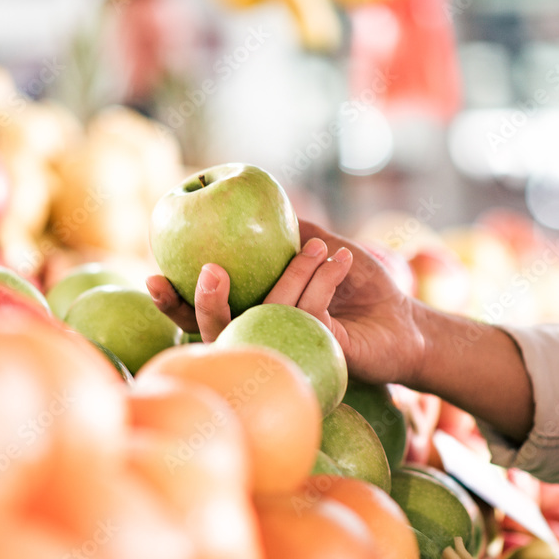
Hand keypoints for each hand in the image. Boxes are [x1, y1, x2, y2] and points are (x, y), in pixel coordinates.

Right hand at [146, 220, 426, 385]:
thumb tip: (247, 201)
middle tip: (210, 272)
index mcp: (252, 315)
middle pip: (214, 333)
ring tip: (317, 247)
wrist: (404, 318)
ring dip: (292, 275)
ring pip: (265, 317)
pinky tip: (337, 260)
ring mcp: (287, 351)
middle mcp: (262, 339)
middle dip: (203, 305)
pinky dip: (321, 282)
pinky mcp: (316, 357)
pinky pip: (305, 316)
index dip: (171, 302)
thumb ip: (285, 232)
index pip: (200, 315)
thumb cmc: (360, 285)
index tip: (154, 275)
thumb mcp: (320, 248)